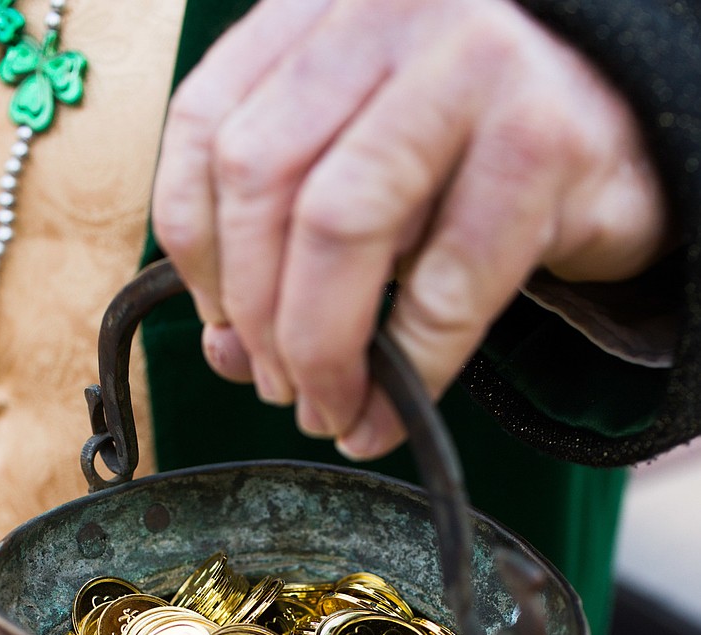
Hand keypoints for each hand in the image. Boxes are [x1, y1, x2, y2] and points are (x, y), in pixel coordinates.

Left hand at [152, 0, 668, 458]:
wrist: (624, 132)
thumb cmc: (472, 159)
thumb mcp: (361, 167)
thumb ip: (283, 235)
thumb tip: (226, 352)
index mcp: (320, 12)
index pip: (206, 121)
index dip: (195, 245)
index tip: (219, 324)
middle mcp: (386, 14)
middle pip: (259, 177)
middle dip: (255, 314)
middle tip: (279, 387)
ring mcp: (468, 63)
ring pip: (336, 222)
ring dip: (318, 346)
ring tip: (330, 407)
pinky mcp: (542, 139)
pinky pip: (443, 285)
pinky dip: (407, 370)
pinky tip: (394, 410)